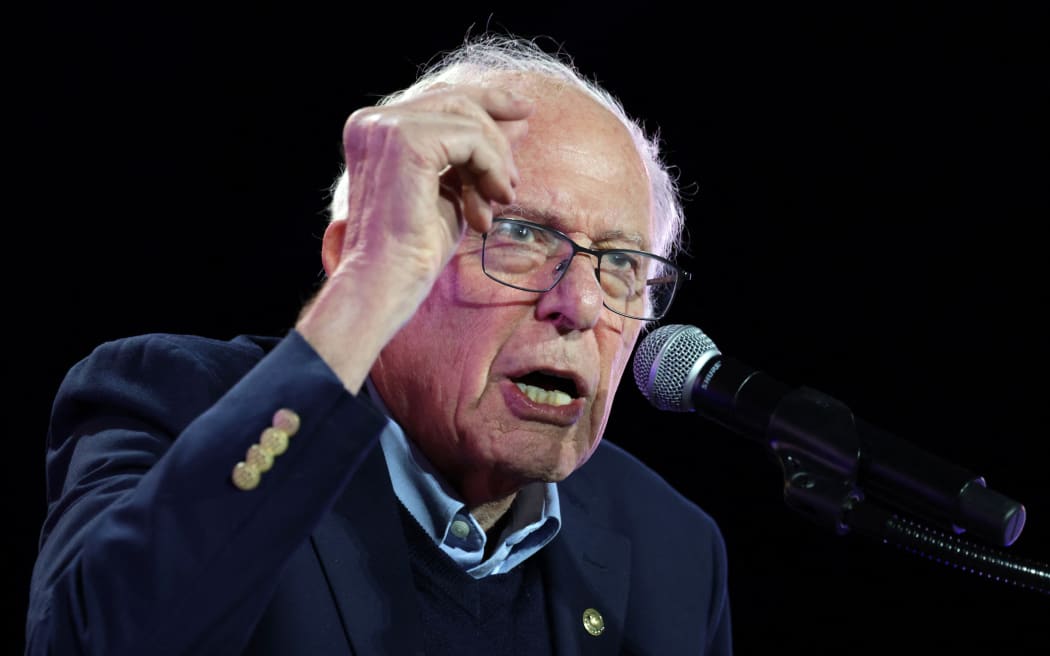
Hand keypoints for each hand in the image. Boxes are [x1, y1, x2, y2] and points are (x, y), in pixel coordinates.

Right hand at [296, 84, 533, 391]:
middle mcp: (373, 121)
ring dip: (496, 159)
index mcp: (375, 131)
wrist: (385, 283)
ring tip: (502, 199)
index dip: (484, 101)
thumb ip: (474, 156)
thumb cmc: (413, 250)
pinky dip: (493, 167)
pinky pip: (471, 138)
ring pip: (467, 118)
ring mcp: (386, 127)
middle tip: (519, 163)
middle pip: (454, 100)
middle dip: (497, 126)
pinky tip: (495, 200)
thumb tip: (517, 122)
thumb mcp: (452, 192)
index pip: (437, 101)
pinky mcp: (405, 141)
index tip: (523, 112)